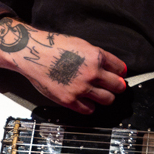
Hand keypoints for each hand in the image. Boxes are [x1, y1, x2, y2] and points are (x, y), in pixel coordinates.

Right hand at [0, 17, 126, 113]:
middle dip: (118, 86)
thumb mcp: (81, 44)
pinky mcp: (69, 100)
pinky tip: (85, 100)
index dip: (120, 72)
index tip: (119, 74)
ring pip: (107, 99)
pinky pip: (89, 109)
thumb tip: (110, 67)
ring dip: (106, 97)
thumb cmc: (53, 46)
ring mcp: (81, 88)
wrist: (32, 53)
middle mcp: (92, 73)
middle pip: (118, 86)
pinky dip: (90, 106)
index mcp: (96, 56)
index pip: (120, 69)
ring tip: (101, 94)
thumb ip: (97, 56)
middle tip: (114, 86)